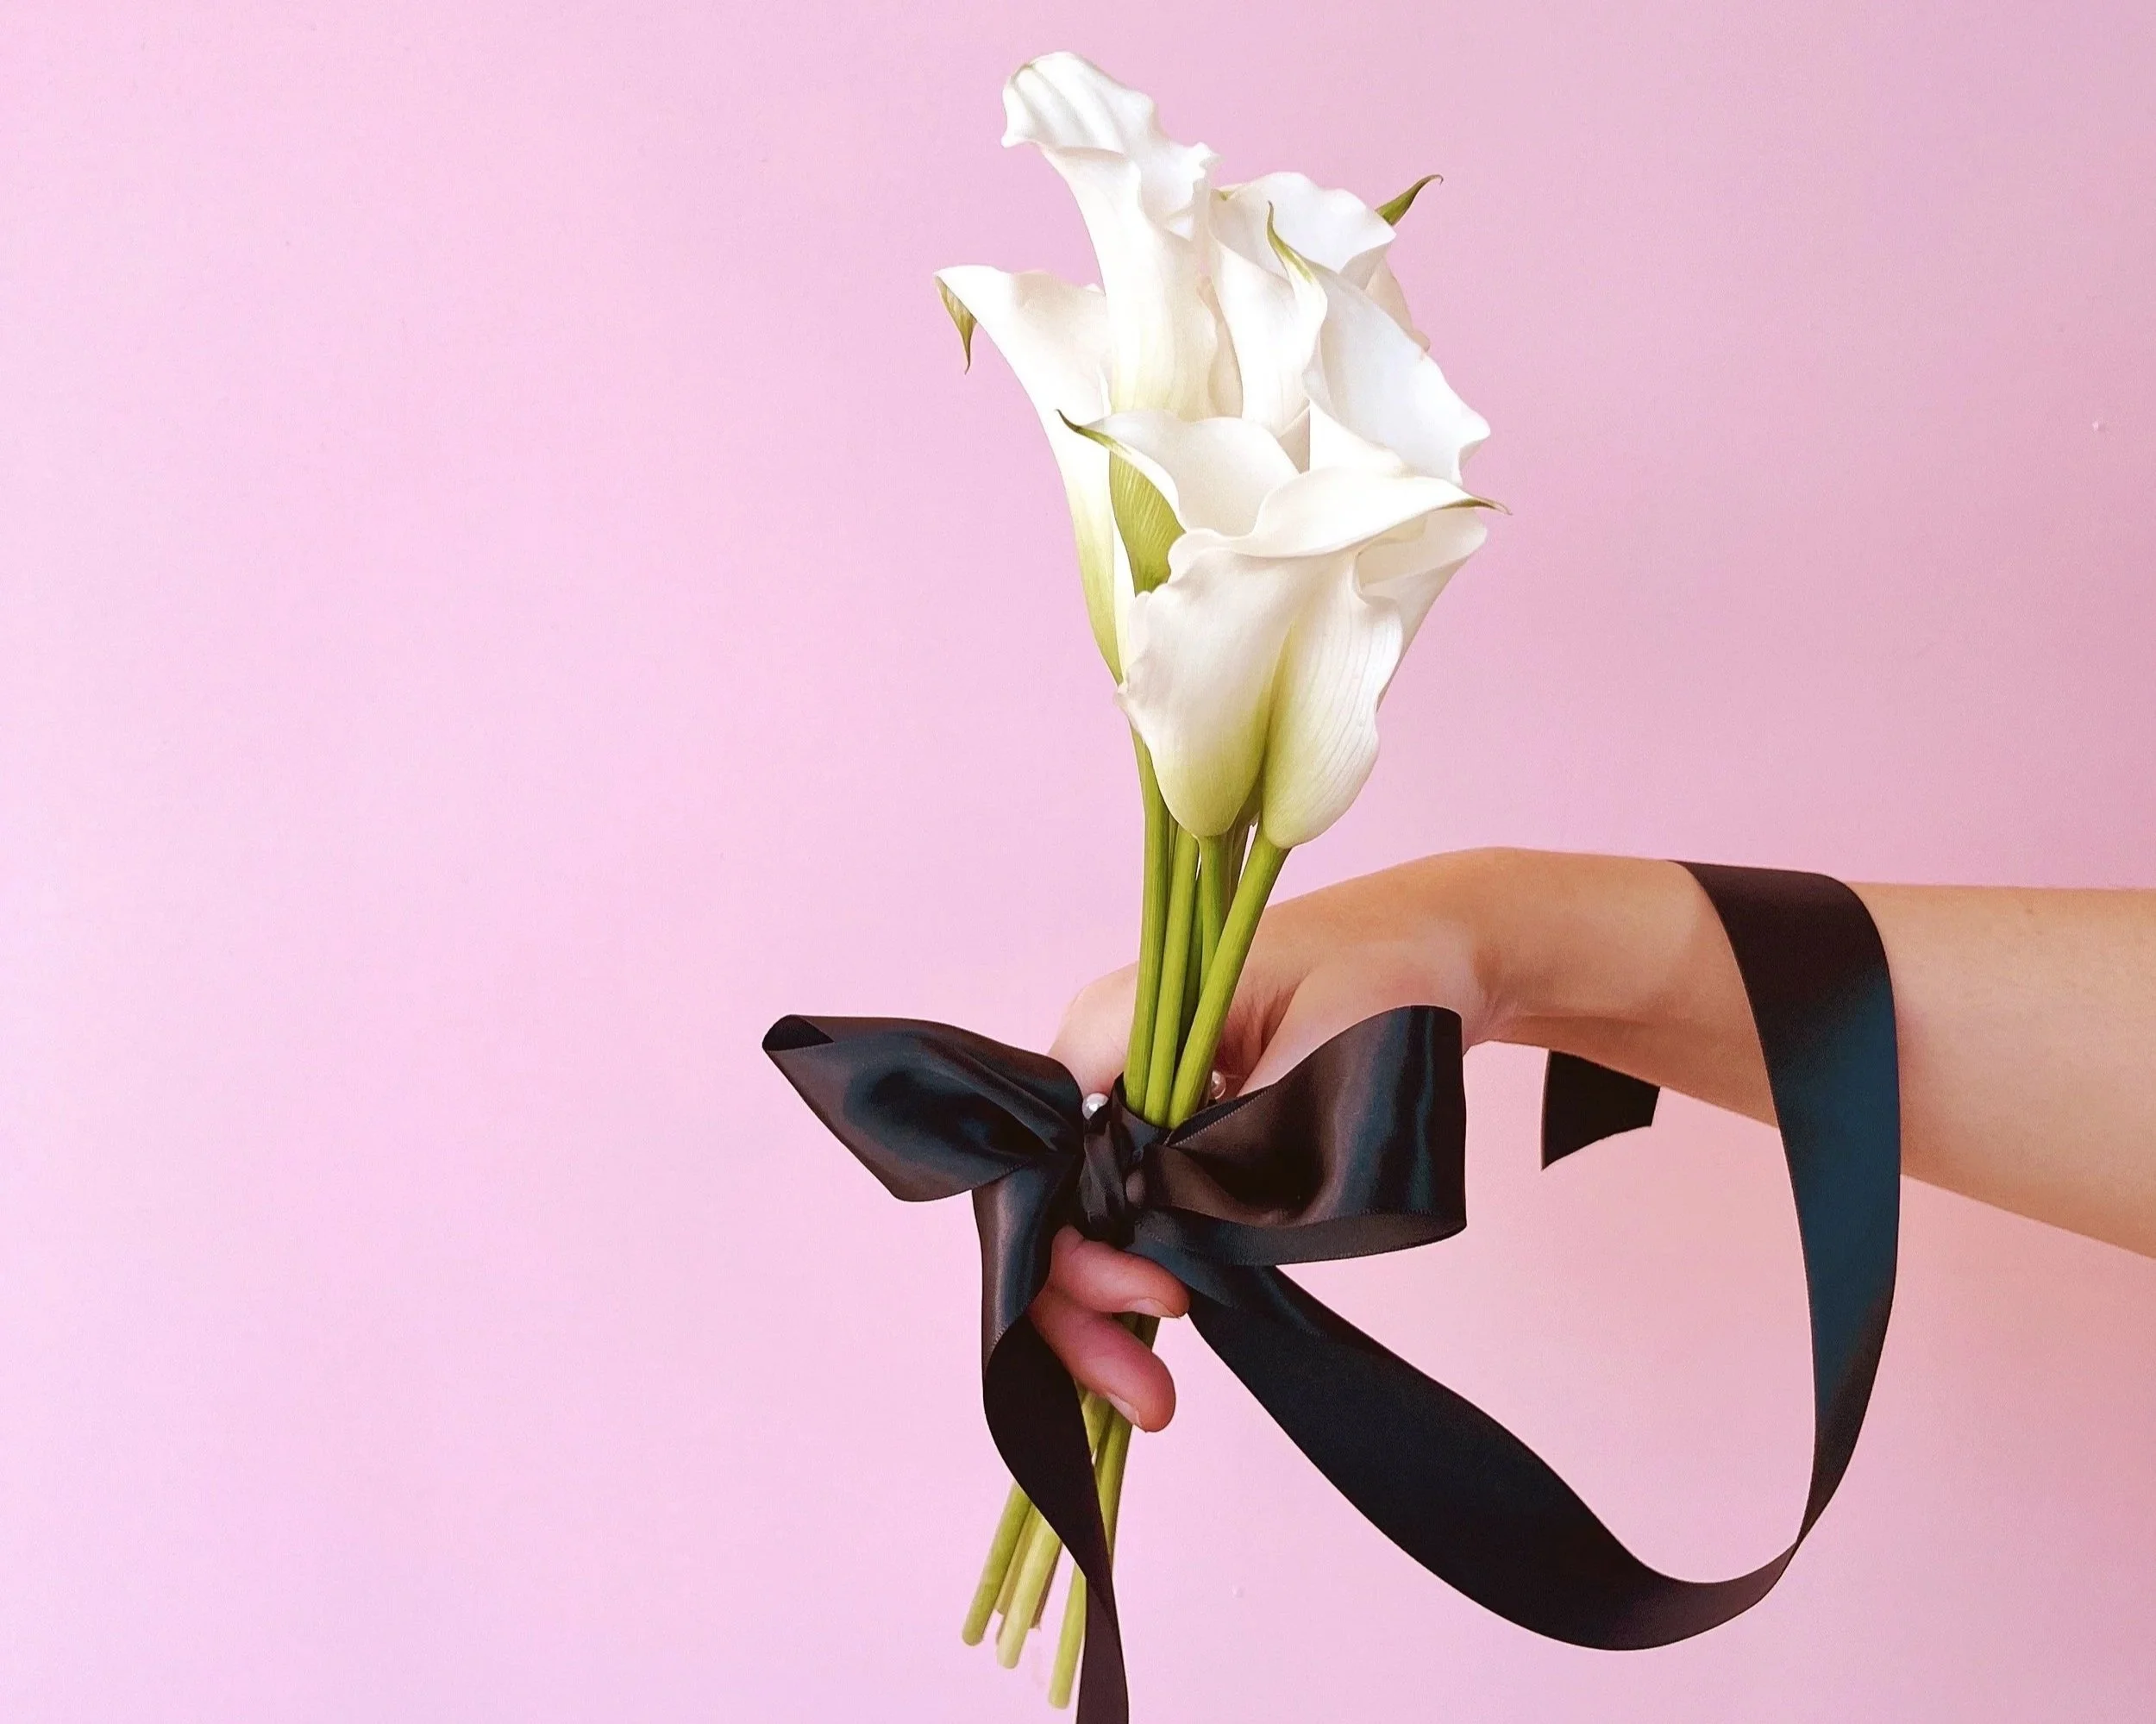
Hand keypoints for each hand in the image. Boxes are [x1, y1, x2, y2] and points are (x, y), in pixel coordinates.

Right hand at [1033, 852, 1505, 1428]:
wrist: (1438, 951)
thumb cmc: (1385, 977)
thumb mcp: (1314, 1052)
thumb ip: (1226, 1142)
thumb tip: (1159, 1231)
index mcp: (1113, 1023)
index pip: (1040, 1158)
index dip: (1075, 1250)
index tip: (1158, 1301)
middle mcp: (1104, 1063)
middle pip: (1049, 1205)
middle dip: (1080, 1308)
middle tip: (1147, 1395)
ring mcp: (1135, 1103)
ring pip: (1081, 1223)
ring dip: (1103, 1314)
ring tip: (1153, 1398)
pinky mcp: (1171, 1134)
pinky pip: (1126, 1216)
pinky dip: (1135, 1284)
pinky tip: (1157, 1341)